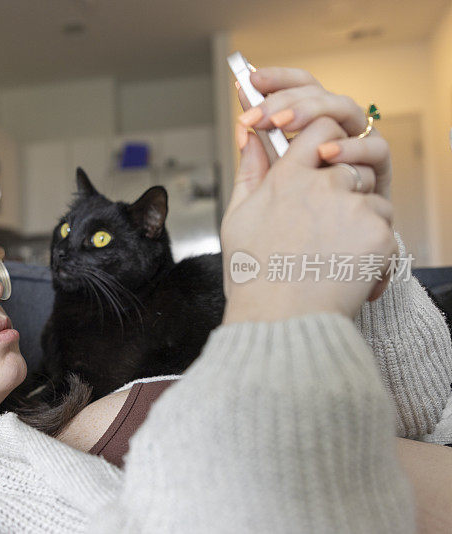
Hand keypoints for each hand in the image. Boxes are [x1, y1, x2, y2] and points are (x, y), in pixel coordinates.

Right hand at [221, 117, 397, 323]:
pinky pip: (386, 230)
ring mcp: (353, 208)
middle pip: (351, 165)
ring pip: (372, 198)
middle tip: (324, 228)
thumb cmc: (253, 276)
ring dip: (360, 220)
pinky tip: (345, 272)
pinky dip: (373, 252)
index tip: (322, 158)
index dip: (326, 139)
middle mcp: (322, 186)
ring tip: (332, 254)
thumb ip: (250, 171)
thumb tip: (249, 135)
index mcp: (287, 178)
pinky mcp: (378, 235)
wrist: (280, 321)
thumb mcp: (238, 217)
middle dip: (344, 189)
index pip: (321, 128)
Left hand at [236, 67, 392, 200]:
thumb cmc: (298, 213)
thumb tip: (241, 129)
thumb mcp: (270, 184)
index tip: (251, 79)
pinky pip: (373, 147)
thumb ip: (257, 158)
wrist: (327, 253)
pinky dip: (349, 148)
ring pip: (345, 109)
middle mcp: (336, 124)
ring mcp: (359, 141)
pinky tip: (324, 153)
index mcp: (311, 122)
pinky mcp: (379, 167)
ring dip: (312, 113)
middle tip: (258, 116)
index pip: (299, 87)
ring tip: (282, 126)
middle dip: (285, 100)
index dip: (277, 79)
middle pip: (318, 94)